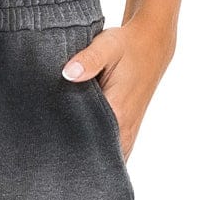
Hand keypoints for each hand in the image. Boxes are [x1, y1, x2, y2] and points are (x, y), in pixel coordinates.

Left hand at [61, 11, 175, 159]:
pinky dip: (95, 147)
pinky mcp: (127, 128)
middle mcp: (125, 129)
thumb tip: (67, 74)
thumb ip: (88, 60)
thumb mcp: (107, 45)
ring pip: (105, 156)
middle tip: (48, 148)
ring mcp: (128, 132)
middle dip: (73, 154)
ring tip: (61, 146)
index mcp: (119, 114)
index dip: (67, 147)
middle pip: (96, 156)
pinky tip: (76, 139)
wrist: (151, 44)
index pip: (89, 144)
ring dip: (85, 152)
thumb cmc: (127, 45)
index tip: (49, 145)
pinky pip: (111, 149)